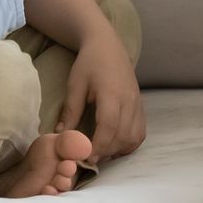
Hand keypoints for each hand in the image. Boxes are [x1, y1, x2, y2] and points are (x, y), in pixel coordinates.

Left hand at [58, 28, 144, 161]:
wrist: (107, 45)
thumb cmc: (89, 63)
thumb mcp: (75, 85)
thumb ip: (70, 111)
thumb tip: (61, 136)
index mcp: (112, 93)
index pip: (108, 126)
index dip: (98, 145)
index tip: (86, 157)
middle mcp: (129, 100)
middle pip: (122, 135)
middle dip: (106, 151)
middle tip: (89, 157)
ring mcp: (138, 104)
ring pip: (134, 137)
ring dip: (118, 149)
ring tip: (101, 151)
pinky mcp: (141, 106)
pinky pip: (140, 132)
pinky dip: (129, 143)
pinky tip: (115, 144)